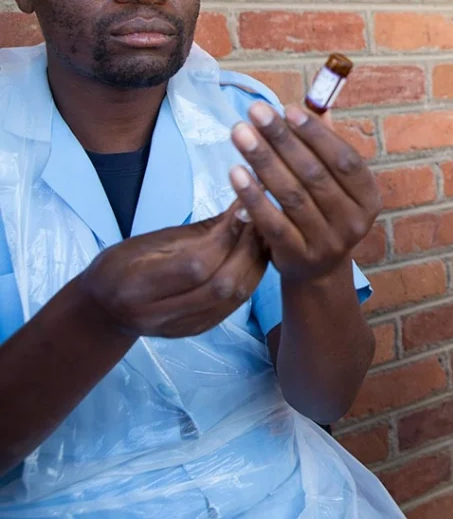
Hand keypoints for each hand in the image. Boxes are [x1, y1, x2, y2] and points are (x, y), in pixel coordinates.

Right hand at [77, 204, 268, 337]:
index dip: (228, 235)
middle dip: (249, 248)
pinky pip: (236, 304)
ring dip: (256, 262)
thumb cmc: (121, 266)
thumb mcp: (148, 241)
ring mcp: (181, 327)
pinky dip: (252, 277)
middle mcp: (159, 313)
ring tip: (264, 234)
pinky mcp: (199, 330)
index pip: (197, 263)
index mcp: (138, 286)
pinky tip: (257, 256)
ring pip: (235, 297)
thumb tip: (242, 205)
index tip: (245, 206)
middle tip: (263, 218)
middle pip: (222, 284)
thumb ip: (198, 230)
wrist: (105, 311)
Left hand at [228, 102, 380, 285]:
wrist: (317, 270)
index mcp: (368, 197)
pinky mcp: (298, 257)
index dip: (317, 134)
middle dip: (282, 139)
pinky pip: (272, 223)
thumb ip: (325, 147)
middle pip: (315, 174)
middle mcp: (354, 221)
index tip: (289, 108)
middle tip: (256, 111)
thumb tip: (313, 105)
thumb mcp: (334, 184)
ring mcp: (327, 242)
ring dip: (264, 160)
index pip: (345, 159)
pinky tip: (235, 172)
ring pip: (292, 195)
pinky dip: (253, 197)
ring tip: (240, 133)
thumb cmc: (323, 213)